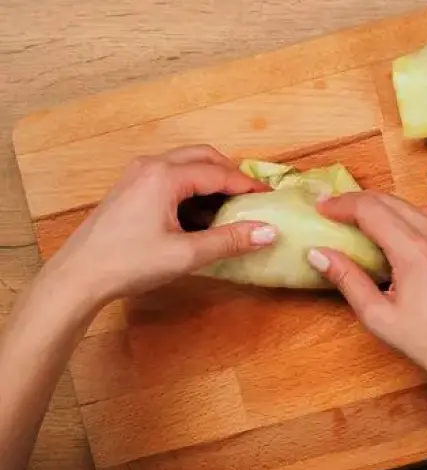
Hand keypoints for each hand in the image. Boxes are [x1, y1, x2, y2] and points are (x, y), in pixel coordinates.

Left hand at [44, 145, 276, 306]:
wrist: (77, 277)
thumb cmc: (130, 264)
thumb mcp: (186, 255)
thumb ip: (229, 240)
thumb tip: (269, 231)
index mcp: (165, 176)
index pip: (219, 172)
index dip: (247, 186)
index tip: (270, 199)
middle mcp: (151, 166)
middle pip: (202, 157)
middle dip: (230, 174)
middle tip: (251, 198)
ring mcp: (137, 175)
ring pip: (185, 165)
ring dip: (210, 180)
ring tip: (229, 208)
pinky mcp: (129, 189)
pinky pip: (170, 176)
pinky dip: (191, 189)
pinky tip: (199, 216)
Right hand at [307, 191, 426, 385]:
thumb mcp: (379, 316)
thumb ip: (348, 280)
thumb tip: (318, 253)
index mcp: (412, 249)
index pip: (370, 209)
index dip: (341, 204)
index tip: (319, 207)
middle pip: (389, 201)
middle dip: (356, 201)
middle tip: (330, 209)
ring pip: (408, 206)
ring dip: (380, 205)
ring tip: (355, 218)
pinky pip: (426, 218)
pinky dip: (402, 215)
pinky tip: (390, 230)